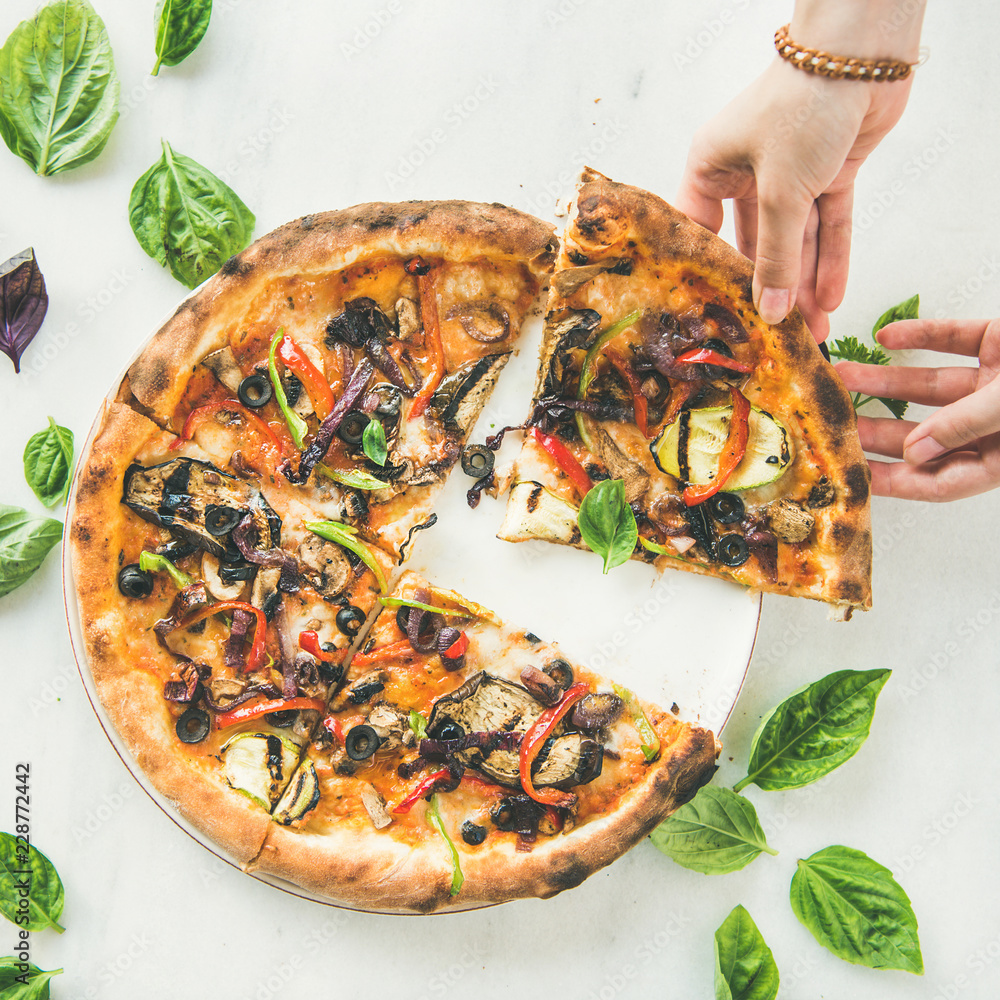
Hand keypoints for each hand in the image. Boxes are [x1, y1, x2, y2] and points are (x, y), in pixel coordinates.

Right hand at [676, 61, 912, 340]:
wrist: (862, 55)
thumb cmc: (800, 107)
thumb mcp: (780, 193)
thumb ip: (776, 258)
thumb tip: (771, 312)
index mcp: (711, 167)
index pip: (700, 232)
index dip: (707, 274)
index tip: (712, 316)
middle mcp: (745, 172)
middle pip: (754, 244)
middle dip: (769, 289)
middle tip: (771, 335)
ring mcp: (790, 174)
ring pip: (795, 240)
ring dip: (805, 283)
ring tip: (810, 331)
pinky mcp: (829, 172)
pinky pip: (826, 225)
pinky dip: (831, 258)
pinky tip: (830, 297)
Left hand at [835, 319, 999, 500]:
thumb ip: (964, 425)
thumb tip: (913, 451)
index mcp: (999, 458)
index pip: (935, 481)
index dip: (890, 481)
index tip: (849, 474)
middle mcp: (990, 425)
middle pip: (920, 434)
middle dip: (873, 429)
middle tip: (831, 423)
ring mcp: (993, 384)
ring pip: (927, 386)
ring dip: (884, 380)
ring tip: (842, 374)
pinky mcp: (998, 343)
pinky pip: (951, 339)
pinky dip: (919, 335)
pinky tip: (886, 335)